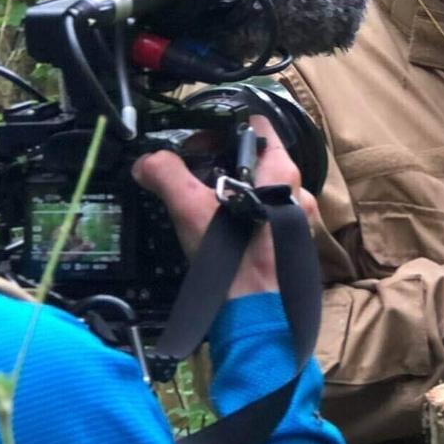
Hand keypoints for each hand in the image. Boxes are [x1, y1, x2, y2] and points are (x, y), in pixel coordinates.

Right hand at [131, 115, 318, 297]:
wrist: (256, 316)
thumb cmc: (233, 259)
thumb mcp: (191, 208)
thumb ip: (167, 175)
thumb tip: (147, 162)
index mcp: (281, 173)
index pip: (259, 126)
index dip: (226, 126)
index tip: (200, 141)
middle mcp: (297, 193)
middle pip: (258, 159)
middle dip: (224, 162)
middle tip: (194, 173)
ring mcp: (296, 221)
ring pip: (262, 190)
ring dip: (233, 191)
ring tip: (202, 203)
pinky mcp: (290, 246)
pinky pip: (266, 218)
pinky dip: (243, 217)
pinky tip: (220, 231)